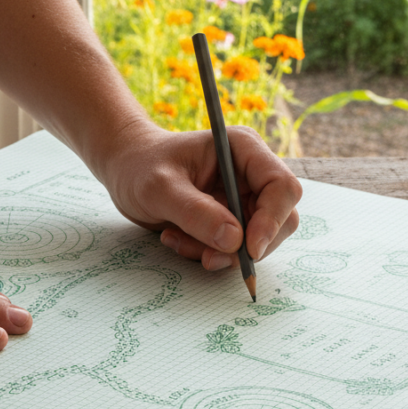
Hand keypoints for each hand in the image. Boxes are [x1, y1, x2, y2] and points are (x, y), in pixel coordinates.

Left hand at [97, 123, 302, 268]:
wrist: (124, 171)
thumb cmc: (139, 167)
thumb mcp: (159, 188)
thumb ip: (196, 212)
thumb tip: (236, 241)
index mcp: (244, 150)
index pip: (282, 187)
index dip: (272, 221)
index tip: (248, 249)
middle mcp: (251, 174)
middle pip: (280, 219)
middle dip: (245, 246)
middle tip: (207, 258)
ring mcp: (242, 199)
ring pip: (257, 241)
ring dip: (220, 253)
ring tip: (177, 240)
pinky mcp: (230, 221)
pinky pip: (234, 250)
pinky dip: (207, 254)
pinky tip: (176, 239)